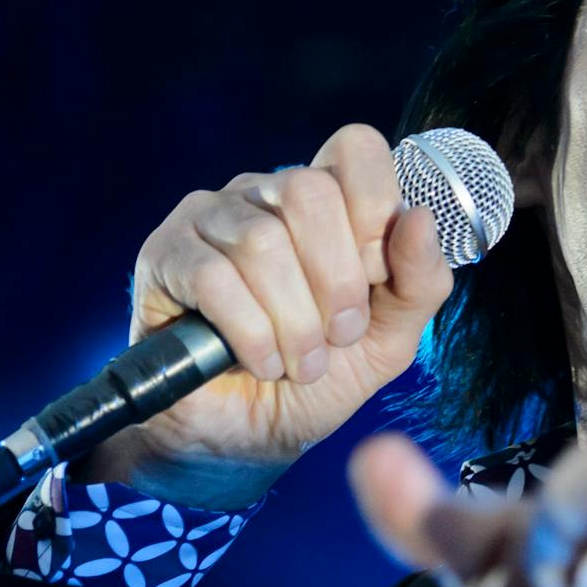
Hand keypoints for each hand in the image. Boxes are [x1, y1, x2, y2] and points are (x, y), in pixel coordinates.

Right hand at [75, 123, 456, 509]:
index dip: (375, 213)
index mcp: (325, 200)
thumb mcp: (390, 337)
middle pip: (309, 192)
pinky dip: (251, 334)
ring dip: (295, 322)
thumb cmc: (318, 377)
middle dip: (337, 282)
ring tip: (300, 362)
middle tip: (338, 336)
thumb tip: (422, 218)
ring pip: (262, 242)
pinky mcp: (163, 256)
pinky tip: (259, 362)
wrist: (249, 437)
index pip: (355, 150)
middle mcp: (263, 193)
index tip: (375, 281)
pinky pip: (213, 278)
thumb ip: (420, 281)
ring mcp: (208, 218)